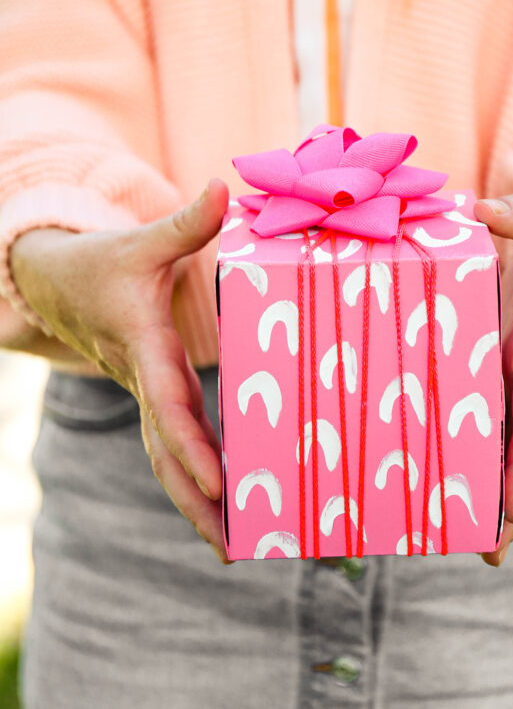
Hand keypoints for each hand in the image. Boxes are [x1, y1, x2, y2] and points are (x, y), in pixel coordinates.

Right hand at [9, 179, 230, 562]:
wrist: (58, 285)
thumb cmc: (104, 264)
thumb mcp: (143, 242)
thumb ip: (185, 223)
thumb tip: (223, 187)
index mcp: (142, 346)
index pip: (166, 403)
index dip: (191, 443)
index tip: (218, 482)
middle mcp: (142, 379)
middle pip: (165, 450)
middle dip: (195, 499)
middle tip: (230, 545)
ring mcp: (143, 393)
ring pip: (166, 456)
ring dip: (194, 501)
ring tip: (232, 546)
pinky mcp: (150, 394)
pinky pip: (170, 443)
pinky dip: (192, 476)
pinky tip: (222, 505)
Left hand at [472, 193, 512, 566]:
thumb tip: (482, 208)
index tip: (511, 509)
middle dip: (512, 500)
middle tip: (490, 553)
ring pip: (509, 443)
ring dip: (493, 490)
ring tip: (468, 540)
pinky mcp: (507, 373)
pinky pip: (494, 420)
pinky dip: (480, 454)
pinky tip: (451, 480)